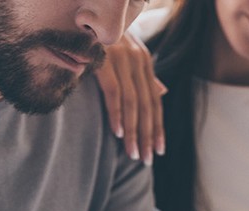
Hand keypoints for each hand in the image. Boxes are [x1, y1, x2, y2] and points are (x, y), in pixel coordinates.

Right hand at [95, 32, 165, 165]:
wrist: (86, 14)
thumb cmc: (101, 39)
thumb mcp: (127, 55)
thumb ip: (143, 75)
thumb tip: (162, 92)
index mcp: (144, 61)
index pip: (154, 101)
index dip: (157, 127)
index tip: (158, 150)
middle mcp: (137, 60)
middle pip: (146, 106)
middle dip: (147, 135)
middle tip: (145, 159)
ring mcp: (122, 59)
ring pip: (133, 103)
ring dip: (133, 132)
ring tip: (132, 153)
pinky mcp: (104, 60)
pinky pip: (114, 92)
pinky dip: (117, 114)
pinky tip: (119, 133)